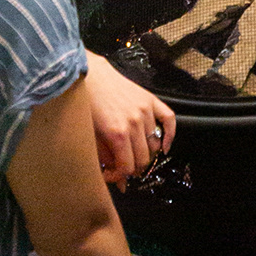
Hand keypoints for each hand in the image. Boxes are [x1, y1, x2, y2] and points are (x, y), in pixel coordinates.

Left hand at [89, 59, 176, 183]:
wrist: (89, 75)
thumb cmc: (85, 105)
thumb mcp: (89, 136)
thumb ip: (104, 159)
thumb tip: (117, 180)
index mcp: (117, 134)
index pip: (128, 168)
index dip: (120, 176)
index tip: (112, 175)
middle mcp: (134, 123)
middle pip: (143, 159)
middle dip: (133, 168)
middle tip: (122, 167)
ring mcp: (145, 111)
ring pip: (154, 145)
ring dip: (145, 154)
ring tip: (133, 155)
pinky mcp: (150, 100)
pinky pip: (169, 120)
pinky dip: (170, 135)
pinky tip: (165, 146)